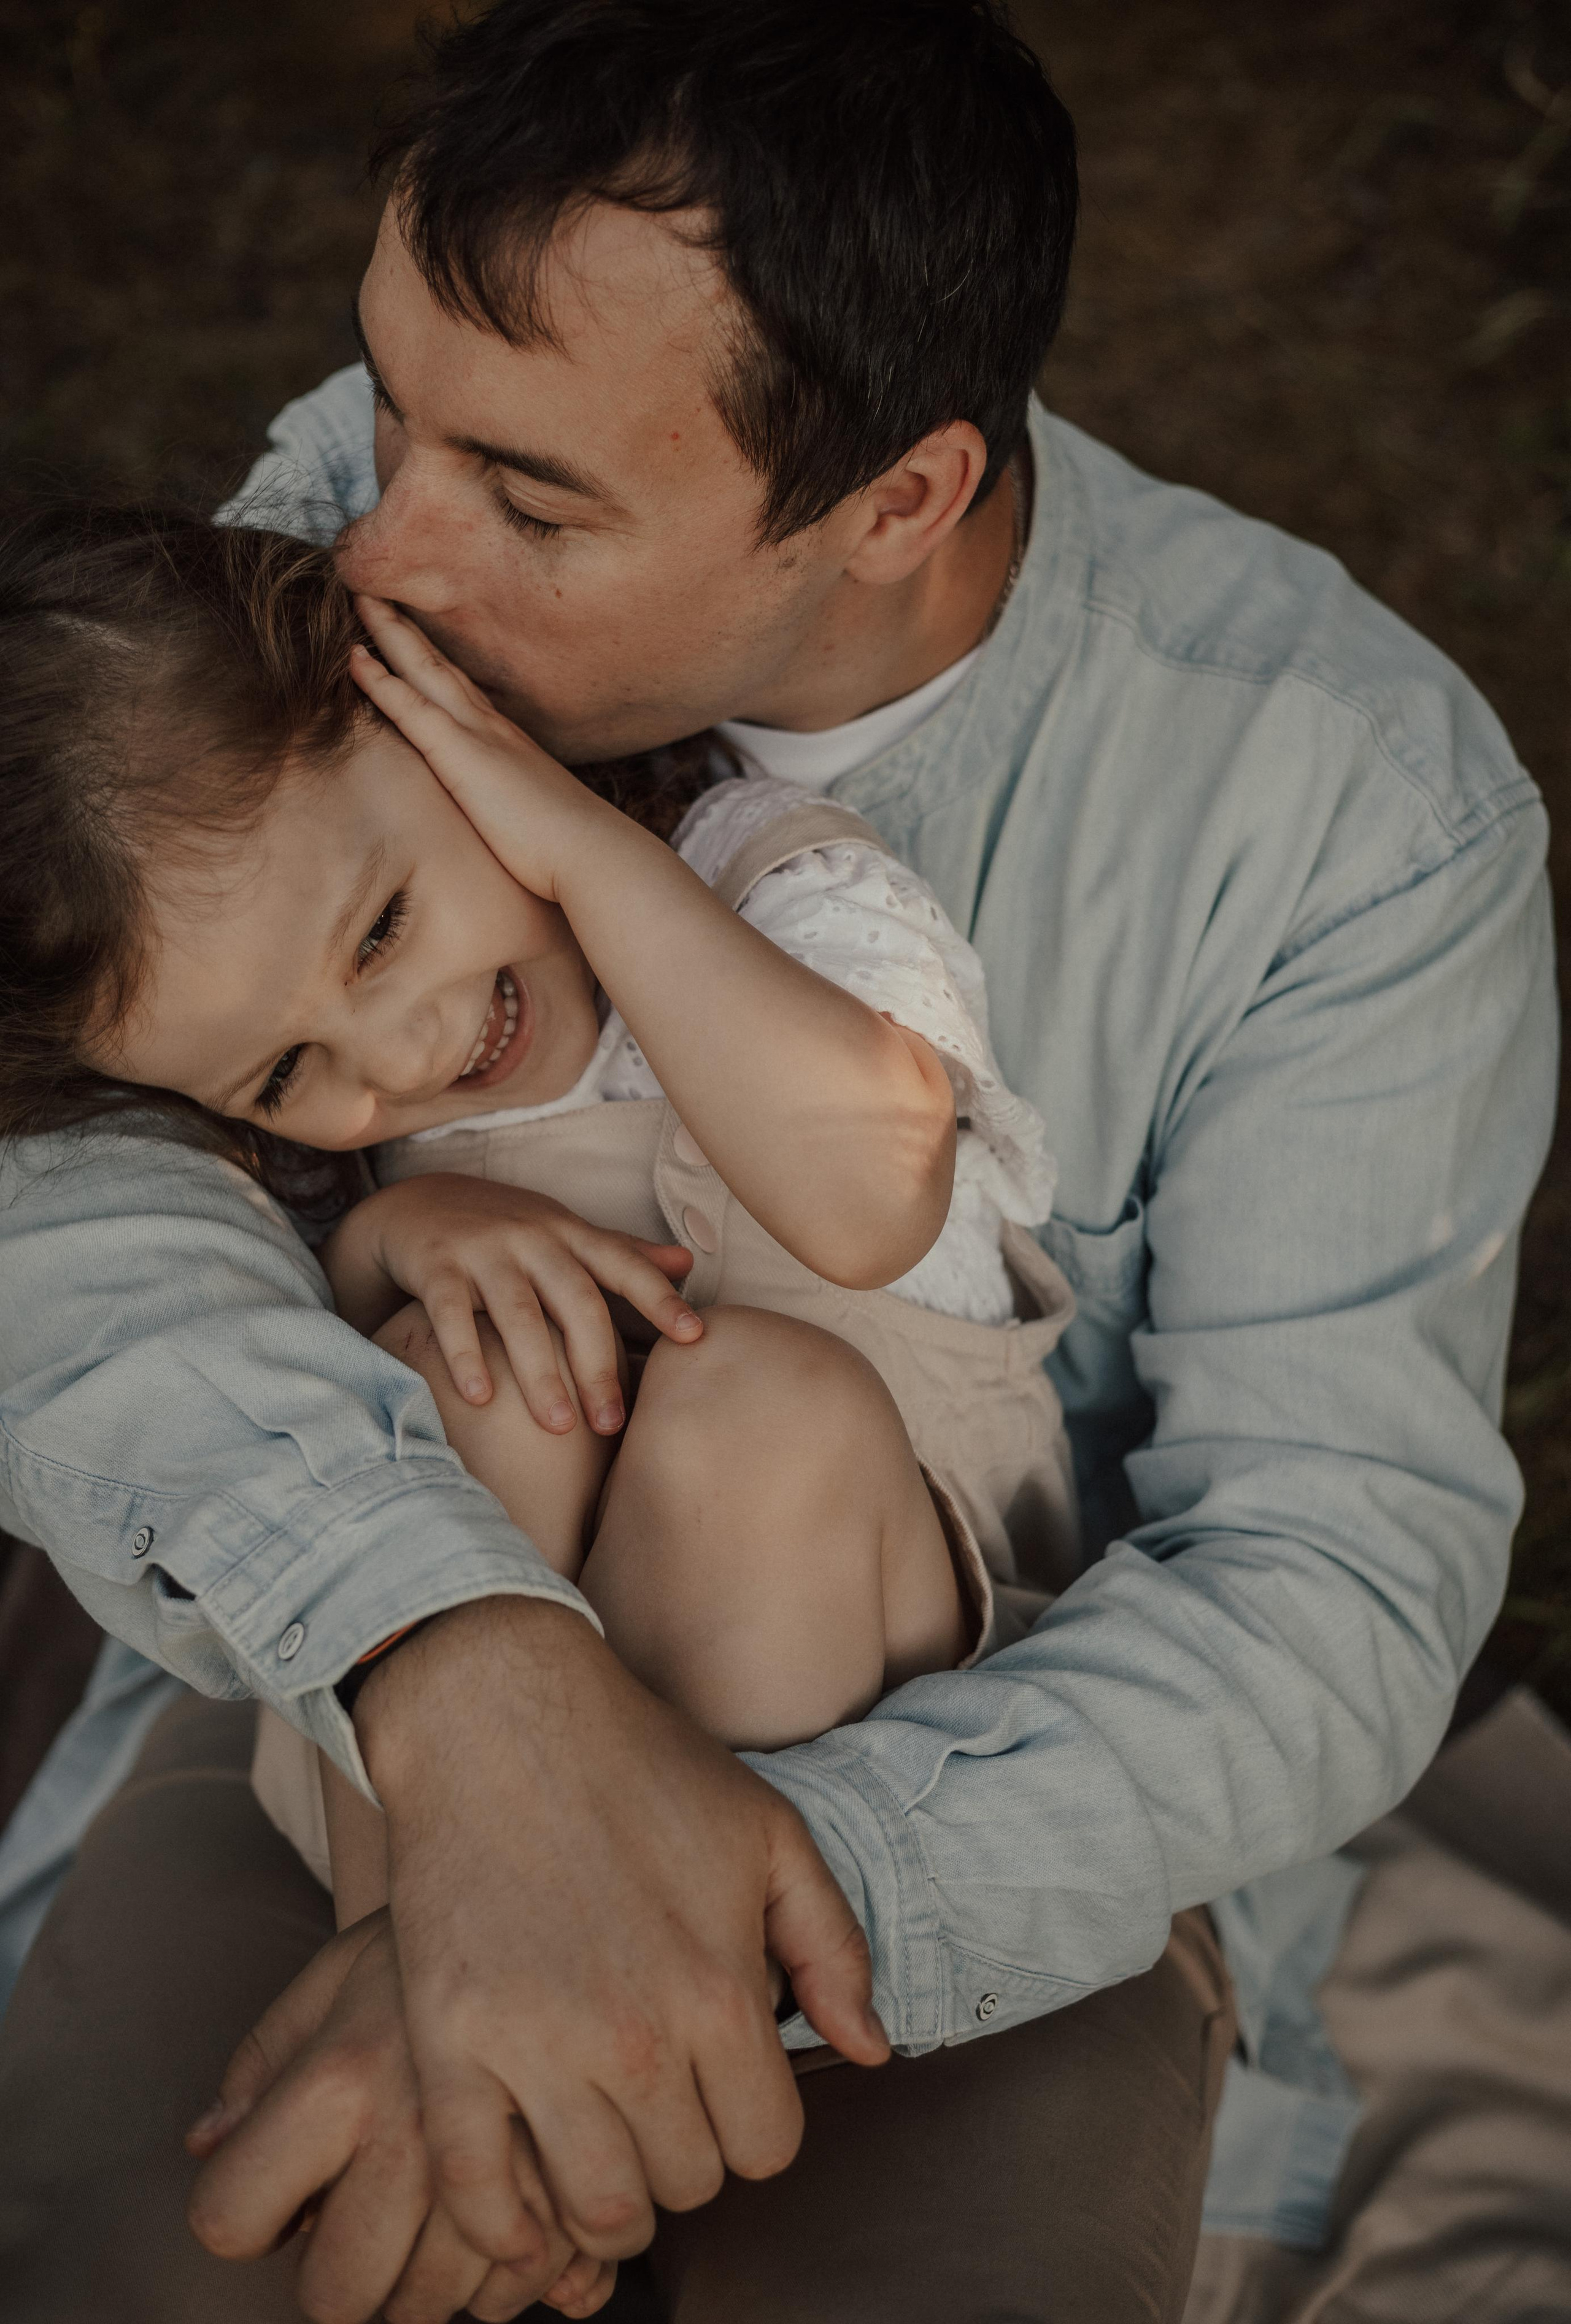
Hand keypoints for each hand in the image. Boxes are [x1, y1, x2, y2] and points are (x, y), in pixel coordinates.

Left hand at [186, 1912, 616, 2321]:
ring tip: (436, 2221)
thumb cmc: (436, 1938)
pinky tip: (510, 2219)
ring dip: (428, 2286)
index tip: (282, 2193)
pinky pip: (530, 2288)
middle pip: (337, 2294)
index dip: (245, 2215)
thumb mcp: (334, 1974)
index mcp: (337, 2079)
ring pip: (437, 2307)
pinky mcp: (576, 2175)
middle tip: (365, 2224)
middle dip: (340, 2276)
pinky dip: (515, 2278)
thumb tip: (206, 2148)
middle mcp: (412, 2131)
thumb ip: (262, 2063)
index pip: (231, 2220)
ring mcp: (497, 2162)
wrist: (557, 1880)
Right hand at [324, 1175, 699, 1428]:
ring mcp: (483, 1250)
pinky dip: (465, 1355)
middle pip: (575, 1301)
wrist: (415, 1202)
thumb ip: (621, 1252)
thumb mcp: (563, 1232)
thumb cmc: (506, 1230)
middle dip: (597, 1364)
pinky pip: (451, 1314)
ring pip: (518, 1314)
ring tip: (558, 1427)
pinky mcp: (436, 1266)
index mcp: (570, 1234)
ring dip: (540, 1372)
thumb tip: (688, 1263)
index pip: (624, 1265)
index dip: (660, 1298)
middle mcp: (532, 1238)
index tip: (695, 1337)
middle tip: (612, 1424)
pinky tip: (480, 1399)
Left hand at [351, 597, 607, 902]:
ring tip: (360, 598)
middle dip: (409, 630)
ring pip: (424, 670)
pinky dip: (380, 681)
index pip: (464, 693)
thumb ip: (524, 810)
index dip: (436, 664)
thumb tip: (522, 826)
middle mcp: (493, 729)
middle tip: (378, 593)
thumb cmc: (573, 852)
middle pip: (442, 667)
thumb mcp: (541, 821)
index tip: (413, 639)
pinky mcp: (461, 757)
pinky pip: (410, 708)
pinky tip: (353, 657)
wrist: (595, 856)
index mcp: (510, 745)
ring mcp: (477, 736)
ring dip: (391, 633)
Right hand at [357, 1597, 889, 2269]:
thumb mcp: (771, 1834)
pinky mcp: (448, 2043)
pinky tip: (521, 2209)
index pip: (765, 2149)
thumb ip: (833, 1948)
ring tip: (600, 2151)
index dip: (750, 2122)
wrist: (501, 1713)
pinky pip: (477, 2192)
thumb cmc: (644, 1766)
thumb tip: (871, 2052)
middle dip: (680, 2153)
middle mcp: (635, 2038)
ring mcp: (534, 2048)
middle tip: (657, 2103)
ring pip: (595, 2209)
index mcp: (721, 1992)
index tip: (721, 2085)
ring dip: (606, 2199)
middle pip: (684, 2186)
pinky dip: (504, 2225)